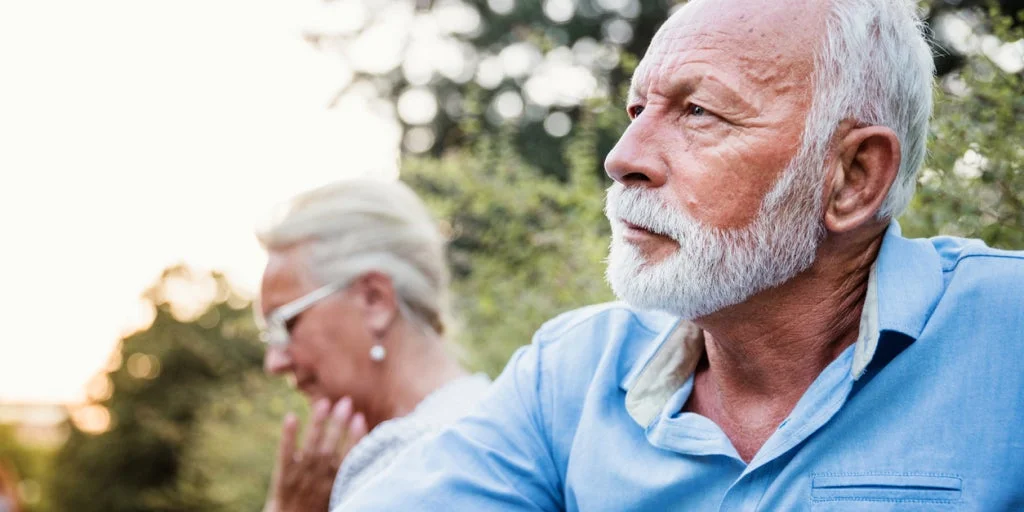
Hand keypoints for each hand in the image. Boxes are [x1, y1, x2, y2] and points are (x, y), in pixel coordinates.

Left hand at [263, 397, 368, 511]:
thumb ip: (348, 475)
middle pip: (330, 449)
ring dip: (317, 424)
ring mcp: (300, 479)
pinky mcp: (282, 479)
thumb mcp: (339, 495)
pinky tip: (291, 416)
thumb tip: (368, 451)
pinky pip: (285, 455)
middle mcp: (319, 480)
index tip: (361, 417)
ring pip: (310, 448)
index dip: (355, 437)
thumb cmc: (319, 509)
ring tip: (323, 403)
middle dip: (338, 424)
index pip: (348, 458)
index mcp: (336, 485)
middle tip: (346, 401)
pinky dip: (288, 436)